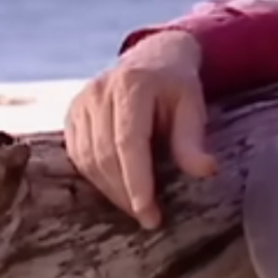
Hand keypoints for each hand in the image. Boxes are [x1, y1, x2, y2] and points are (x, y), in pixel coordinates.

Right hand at [62, 31, 214, 221]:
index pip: (128, 141)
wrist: (152, 58)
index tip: (148, 213)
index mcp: (133, 84)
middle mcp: (100, 90)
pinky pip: (77, 155)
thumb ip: (192, 140)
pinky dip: (95, 178)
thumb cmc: (176, 87)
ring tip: (135, 208)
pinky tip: (116, 189)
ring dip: (110, 190)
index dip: (136, 181)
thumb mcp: (192, 107)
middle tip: (148, 219)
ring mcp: (81, 101)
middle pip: (105, 154)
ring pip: (87, 159)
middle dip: (125, 193)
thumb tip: (206, 171)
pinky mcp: (71, 114)